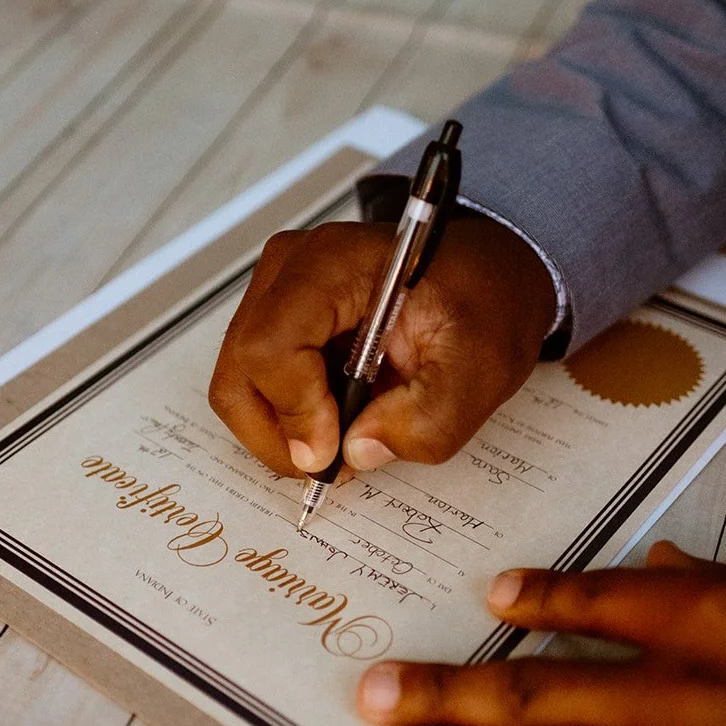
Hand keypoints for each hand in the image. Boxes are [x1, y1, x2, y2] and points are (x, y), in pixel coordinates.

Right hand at [209, 216, 556, 479]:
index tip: (336, 448)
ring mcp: (277, 291)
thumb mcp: (481, 369)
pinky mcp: (277, 316)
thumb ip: (426, 421)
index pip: (270, 347)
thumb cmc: (485, 302)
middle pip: (240, 371)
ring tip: (343, 437)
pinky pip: (255, 381)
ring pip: (240, 383)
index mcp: (335, 264)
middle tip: (333, 461)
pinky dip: (289, 415)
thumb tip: (356, 450)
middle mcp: (292, 268)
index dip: (296, 413)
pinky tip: (337, 416)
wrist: (485, 275)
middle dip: (281, 434)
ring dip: (285, 429)